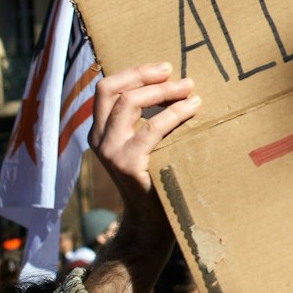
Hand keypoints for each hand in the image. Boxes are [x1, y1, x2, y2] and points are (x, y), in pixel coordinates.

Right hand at [83, 63, 198, 292]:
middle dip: (146, 75)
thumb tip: (176, 84)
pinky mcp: (127, 164)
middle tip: (178, 75)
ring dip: (162, 91)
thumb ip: (147, 121)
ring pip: (128, 103)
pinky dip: (175, 113)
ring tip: (190, 89)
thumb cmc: (158, 178)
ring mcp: (110, 152)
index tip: (163, 68)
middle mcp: (99, 139)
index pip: (106, 89)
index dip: (133, 72)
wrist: (153, 224)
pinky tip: (194, 108)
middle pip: (111, 89)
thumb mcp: (146, 146)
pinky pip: (151, 128)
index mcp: (100, 131)